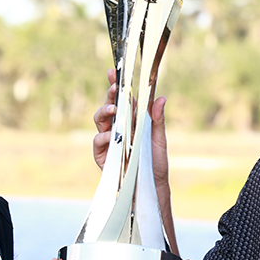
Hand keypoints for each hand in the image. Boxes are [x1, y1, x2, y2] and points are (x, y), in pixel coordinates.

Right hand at [91, 68, 170, 190]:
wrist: (151, 188)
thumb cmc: (155, 164)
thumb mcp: (159, 140)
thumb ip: (157, 120)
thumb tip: (161, 98)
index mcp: (131, 121)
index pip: (122, 100)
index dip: (117, 85)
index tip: (114, 72)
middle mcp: (118, 129)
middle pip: (109, 106)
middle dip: (110, 95)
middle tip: (115, 87)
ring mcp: (108, 142)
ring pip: (100, 121)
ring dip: (105, 112)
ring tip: (113, 109)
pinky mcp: (103, 156)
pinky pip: (98, 142)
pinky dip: (103, 138)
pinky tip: (110, 136)